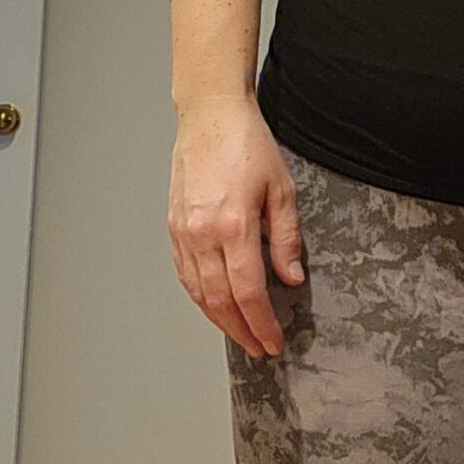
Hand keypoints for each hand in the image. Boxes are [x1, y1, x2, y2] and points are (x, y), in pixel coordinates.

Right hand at [167, 94, 307, 356]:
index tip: (274, 341)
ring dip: (219, 320)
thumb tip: (290, 278)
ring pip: (198, 292)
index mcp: (233, 226)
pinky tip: (214, 305)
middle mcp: (203, 234)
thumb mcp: (282, 189)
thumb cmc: (247, 144)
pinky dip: (200, 297)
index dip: (261, 323)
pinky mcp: (174, 226)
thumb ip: (286, 238)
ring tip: (240, 334)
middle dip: (241, 330)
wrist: (209, 115)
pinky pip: (185, 274)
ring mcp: (183, 231)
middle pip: (220, 300)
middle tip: (259, 347)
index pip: (248, 292)